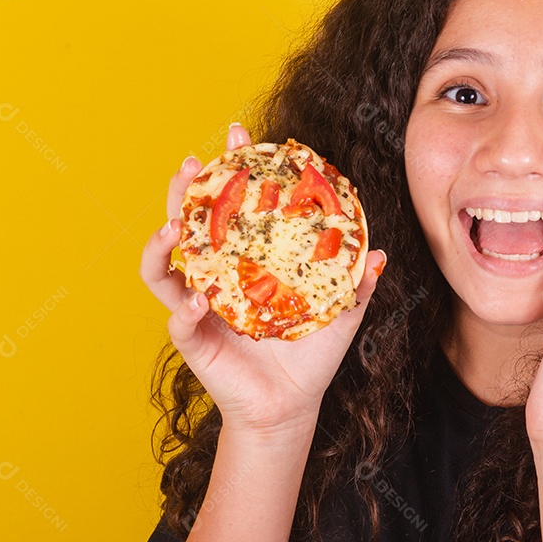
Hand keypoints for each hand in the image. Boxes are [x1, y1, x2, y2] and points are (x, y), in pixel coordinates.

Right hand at [139, 124, 384, 437]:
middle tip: (191, 163)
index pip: (233, 206)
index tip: (240, 137)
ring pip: (162, 265)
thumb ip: (356, 283)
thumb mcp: (341, 313)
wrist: (291, 405)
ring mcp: (197, 304)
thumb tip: (380, 252)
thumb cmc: (311, 354)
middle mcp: (215, 275)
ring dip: (162, 242)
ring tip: (173, 226)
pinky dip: (182, 309)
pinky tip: (196, 301)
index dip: (232, 170)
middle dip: (185, 189)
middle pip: (188, 222)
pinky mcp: (191, 339)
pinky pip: (176, 320)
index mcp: (246, 259)